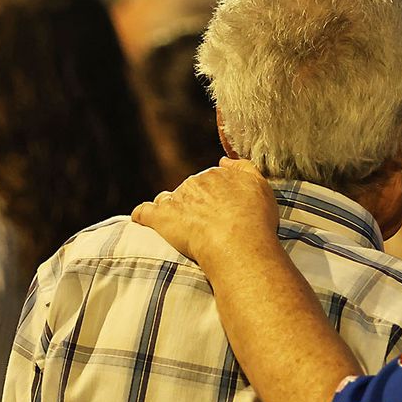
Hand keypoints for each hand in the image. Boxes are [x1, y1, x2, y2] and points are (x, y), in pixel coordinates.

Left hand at [131, 159, 279, 269]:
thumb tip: (225, 160)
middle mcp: (195, 183)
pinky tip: (141, 221)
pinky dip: (141, 216)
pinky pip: (143, 213)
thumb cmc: (254, 219)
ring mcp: (176, 199)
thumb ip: (244, 168)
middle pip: (189, 191)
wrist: (237, 241)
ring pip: (168, 200)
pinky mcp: (161, 217)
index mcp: (217, 175)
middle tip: (205, 226)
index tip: (219, 212)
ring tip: (178, 227)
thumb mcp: (260, 186)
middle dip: (193, 204)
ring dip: (170, 209)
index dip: (214, 197)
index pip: (209, 181)